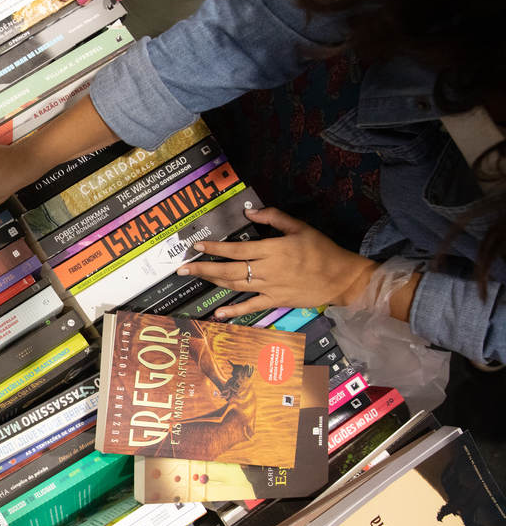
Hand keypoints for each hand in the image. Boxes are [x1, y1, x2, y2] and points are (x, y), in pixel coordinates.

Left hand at [177, 207, 378, 319]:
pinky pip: (251, 307)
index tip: (197, 247)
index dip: (215, 249)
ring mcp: (270, 288)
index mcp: (272, 250)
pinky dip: (234, 311)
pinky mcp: (276, 301)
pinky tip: (218, 314)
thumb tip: (249, 211)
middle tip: (182, 268)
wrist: (342, 278)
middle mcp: (267, 270)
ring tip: (194, 278)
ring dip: (212, 283)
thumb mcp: (300, 227)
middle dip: (203, 269)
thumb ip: (274, 217)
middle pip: (229, 270)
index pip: (236, 250)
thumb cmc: (322, 250)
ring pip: (235, 286)